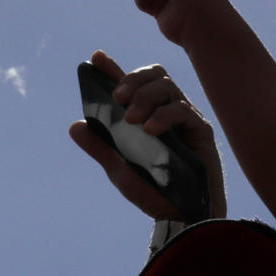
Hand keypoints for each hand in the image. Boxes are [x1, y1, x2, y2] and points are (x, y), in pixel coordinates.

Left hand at [69, 50, 226, 220]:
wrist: (180, 217)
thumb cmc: (153, 193)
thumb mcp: (119, 169)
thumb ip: (100, 147)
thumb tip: (75, 125)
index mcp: (147, 117)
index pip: (131, 86)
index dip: (113, 68)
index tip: (95, 58)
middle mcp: (167, 112)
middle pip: (154, 76)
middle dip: (133, 80)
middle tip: (117, 97)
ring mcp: (185, 119)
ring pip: (167, 87)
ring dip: (145, 97)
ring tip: (131, 118)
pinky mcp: (200, 131)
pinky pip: (183, 110)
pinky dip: (163, 116)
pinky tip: (150, 129)